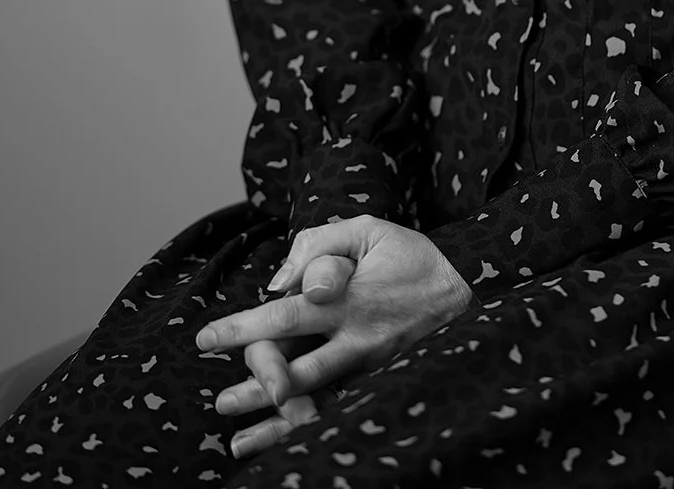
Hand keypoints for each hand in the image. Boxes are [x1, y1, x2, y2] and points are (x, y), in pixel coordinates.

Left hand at [196, 216, 474, 459]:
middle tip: (222, 401)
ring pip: (314, 400)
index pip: (284, 316)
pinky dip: (307, 431)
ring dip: (273, 422)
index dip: (242, 328)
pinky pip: (337, 411)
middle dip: (254, 387)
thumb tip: (280, 283)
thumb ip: (319, 246)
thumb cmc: (411, 256)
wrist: (468, 291)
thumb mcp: (368, 230)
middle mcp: (355, 340)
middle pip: (295, 371)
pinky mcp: (380, 384)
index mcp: (348, 299)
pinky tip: (281, 443)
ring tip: (236, 439)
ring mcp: (368, 368)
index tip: (205, 338)